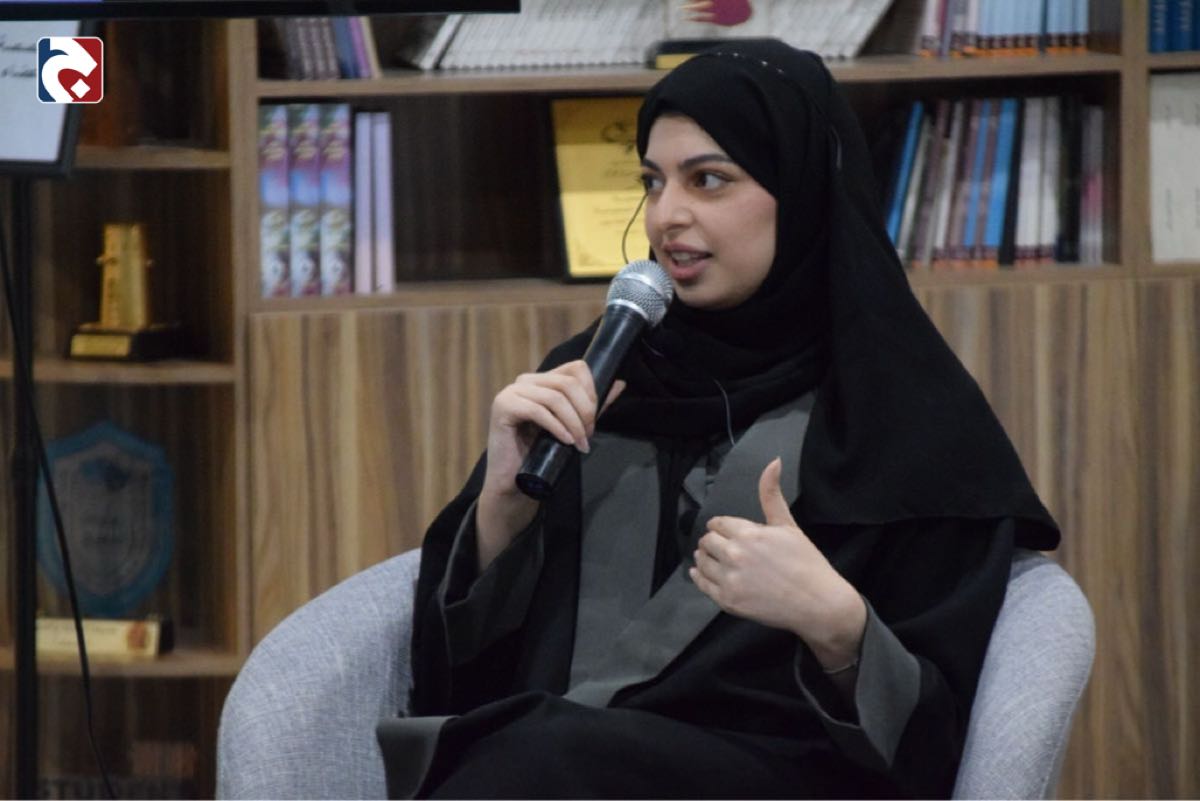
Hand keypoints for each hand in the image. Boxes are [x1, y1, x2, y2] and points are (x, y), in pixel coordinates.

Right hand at [476, 361, 624, 568]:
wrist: (514, 480)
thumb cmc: (540, 452)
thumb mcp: (571, 424)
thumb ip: (591, 405)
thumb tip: (619, 384)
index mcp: (542, 380)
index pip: (575, 368)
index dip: (591, 391)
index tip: (594, 417)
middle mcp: (525, 381)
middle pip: (567, 383)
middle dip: (585, 410)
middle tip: (588, 435)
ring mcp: (511, 392)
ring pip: (554, 397)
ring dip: (573, 422)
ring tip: (579, 442)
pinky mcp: (503, 406)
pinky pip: (537, 410)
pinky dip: (556, 426)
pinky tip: (565, 440)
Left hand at [689, 458, 866, 668]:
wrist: (817, 603)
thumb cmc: (806, 563)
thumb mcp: (789, 525)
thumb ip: (772, 494)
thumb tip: (773, 461)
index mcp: (748, 533)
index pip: (718, 523)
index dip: (720, 526)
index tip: (724, 531)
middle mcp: (735, 554)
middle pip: (707, 541)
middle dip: (712, 541)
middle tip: (720, 546)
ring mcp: (730, 579)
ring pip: (701, 561)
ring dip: (704, 557)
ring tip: (712, 559)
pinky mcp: (728, 601)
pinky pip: (702, 584)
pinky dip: (698, 577)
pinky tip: (701, 573)